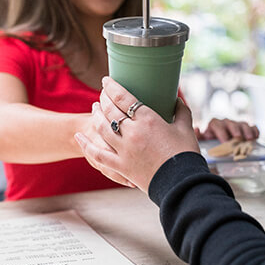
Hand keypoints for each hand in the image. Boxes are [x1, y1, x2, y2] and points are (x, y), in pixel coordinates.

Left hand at [75, 77, 199, 193]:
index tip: (106, 80)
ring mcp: (124, 150)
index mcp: (148, 120)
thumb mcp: (186, 129)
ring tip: (95, 108)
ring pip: (102, 128)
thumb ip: (181, 112)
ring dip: (96, 115)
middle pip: (110, 110)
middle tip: (102, 93)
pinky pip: (98, 154)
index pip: (123, 97)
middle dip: (103, 99)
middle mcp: (132, 132)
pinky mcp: (120, 166)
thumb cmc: (186, 155)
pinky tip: (79, 136)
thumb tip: (177, 100)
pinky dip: (86, 145)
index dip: (112, 87)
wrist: (182, 184)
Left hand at [197, 118, 259, 142]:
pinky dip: (254, 130)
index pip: (215, 124)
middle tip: (238, 137)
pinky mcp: (246, 130)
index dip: (221, 132)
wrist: (218, 150)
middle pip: (230, 123)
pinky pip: (251, 127)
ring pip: (241, 124)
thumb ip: (198, 138)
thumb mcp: (202, 143)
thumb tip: (196, 129)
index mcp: (213, 126)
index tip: (225, 141)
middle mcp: (225, 124)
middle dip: (234, 130)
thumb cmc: (210, 147)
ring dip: (246, 130)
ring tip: (249, 139)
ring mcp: (236, 126)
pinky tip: (256, 137)